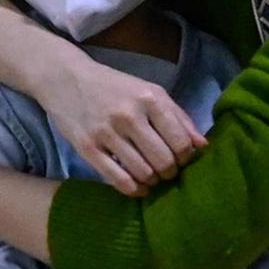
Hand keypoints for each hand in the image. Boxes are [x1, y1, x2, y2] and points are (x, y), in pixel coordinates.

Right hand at [39, 44, 205, 195]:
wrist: (66, 79)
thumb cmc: (114, 87)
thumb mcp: (149, 92)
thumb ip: (178, 117)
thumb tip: (203, 146)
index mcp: (150, 98)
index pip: (181, 142)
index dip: (186, 158)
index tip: (180, 159)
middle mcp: (129, 115)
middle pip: (164, 161)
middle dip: (170, 172)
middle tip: (166, 171)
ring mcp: (106, 133)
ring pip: (143, 173)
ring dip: (152, 180)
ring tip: (151, 176)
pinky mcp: (87, 149)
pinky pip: (118, 179)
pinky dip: (134, 189)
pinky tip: (138, 187)